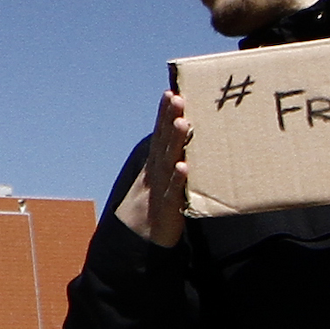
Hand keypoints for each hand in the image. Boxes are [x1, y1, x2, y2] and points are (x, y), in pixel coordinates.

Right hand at [109, 88, 193, 246]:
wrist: (141, 237)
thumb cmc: (159, 201)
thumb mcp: (162, 176)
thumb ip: (172, 157)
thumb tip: (187, 136)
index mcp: (156, 162)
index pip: (159, 132)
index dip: (163, 113)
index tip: (170, 91)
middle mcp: (156, 170)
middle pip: (163, 140)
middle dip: (169, 118)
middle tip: (176, 98)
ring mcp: (161, 187)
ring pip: (168, 160)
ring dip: (174, 142)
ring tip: (182, 123)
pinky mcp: (169, 207)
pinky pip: (174, 191)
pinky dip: (177, 179)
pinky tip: (183, 167)